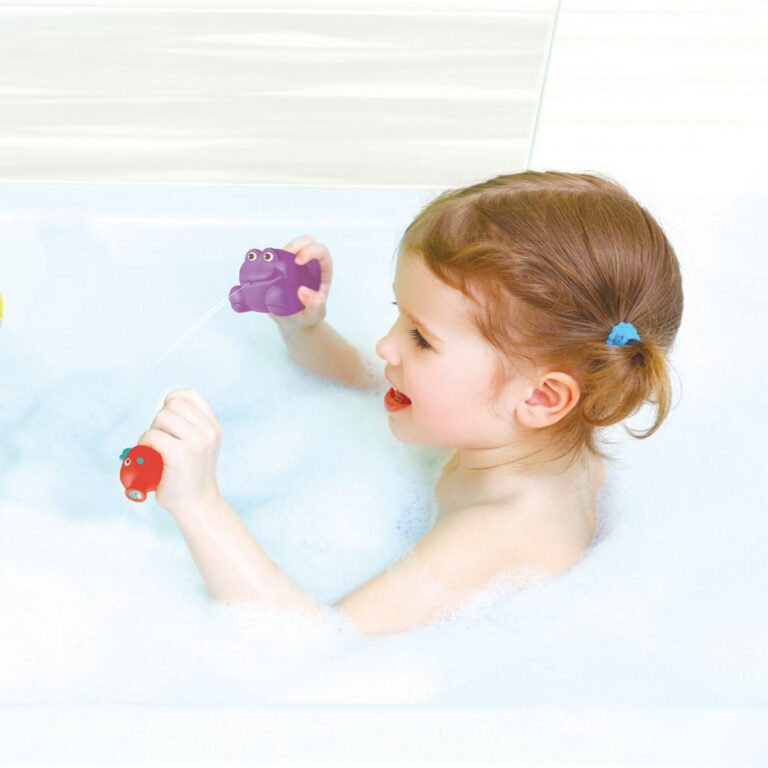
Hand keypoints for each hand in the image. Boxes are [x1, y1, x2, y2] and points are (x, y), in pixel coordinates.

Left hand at [137, 389, 222, 516]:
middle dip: (160, 420)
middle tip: (160, 441)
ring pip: (161, 417)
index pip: (191, 396)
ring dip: (152, 431)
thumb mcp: (201, 446)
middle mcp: (208, 431)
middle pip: (172, 405)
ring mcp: (196, 442)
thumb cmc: (191, 477)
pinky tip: (149, 456)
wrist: (197, 505)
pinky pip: (152, 436)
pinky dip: (144, 444)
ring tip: (155, 448)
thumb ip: (192, 426)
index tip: (166, 419)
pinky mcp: (180, 454)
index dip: (173, 401)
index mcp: (214, 427)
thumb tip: (166, 406)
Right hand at [268, 234, 332, 332]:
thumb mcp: (316, 313)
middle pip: (304, 242)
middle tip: (284, 256)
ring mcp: (290, 265)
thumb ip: (316, 304)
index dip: (311, 251)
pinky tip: (256, 272)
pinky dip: (261, 262)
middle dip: (294, 245)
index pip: (320, 252)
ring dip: (275, 254)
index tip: (298, 261)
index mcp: (321, 270)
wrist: (293, 323)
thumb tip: (303, 291)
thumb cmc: (308, 316)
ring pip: (285, 249)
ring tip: (267, 266)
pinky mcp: (275, 270)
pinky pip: (268, 260)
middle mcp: (306, 264)